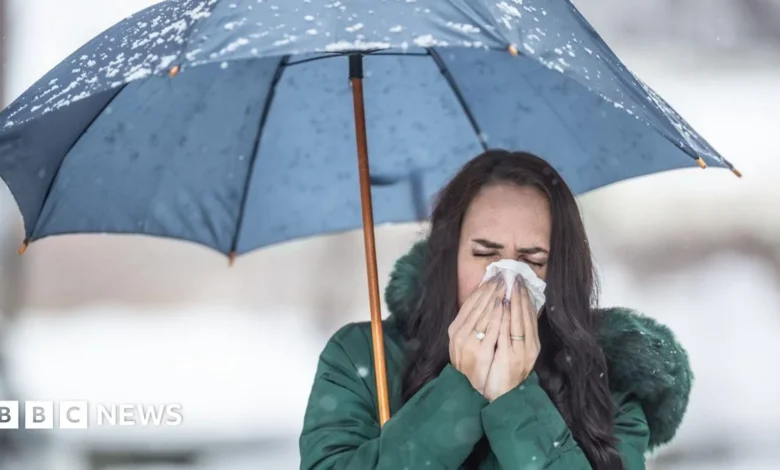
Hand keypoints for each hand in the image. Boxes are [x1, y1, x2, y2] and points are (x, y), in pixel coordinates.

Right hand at [447, 276, 505, 393]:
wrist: (468, 388)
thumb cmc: (469, 363)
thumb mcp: (465, 341)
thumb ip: (471, 324)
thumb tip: (484, 303)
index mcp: (455, 329)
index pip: (469, 303)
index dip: (481, 289)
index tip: (492, 277)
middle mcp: (459, 333)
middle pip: (476, 306)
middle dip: (490, 290)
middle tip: (502, 276)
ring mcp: (469, 343)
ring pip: (483, 314)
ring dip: (495, 298)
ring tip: (505, 285)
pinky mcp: (481, 352)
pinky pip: (491, 330)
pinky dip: (498, 316)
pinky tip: (504, 306)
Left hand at [483, 279, 540, 401]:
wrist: (502, 398)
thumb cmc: (506, 374)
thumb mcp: (516, 353)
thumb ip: (517, 335)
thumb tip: (514, 313)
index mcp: (532, 345)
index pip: (531, 317)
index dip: (526, 299)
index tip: (520, 283)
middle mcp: (529, 348)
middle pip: (526, 317)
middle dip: (521, 296)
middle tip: (515, 277)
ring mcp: (520, 353)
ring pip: (518, 322)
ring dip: (514, 302)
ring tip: (509, 285)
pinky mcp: (509, 358)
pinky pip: (507, 333)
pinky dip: (506, 318)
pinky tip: (503, 305)